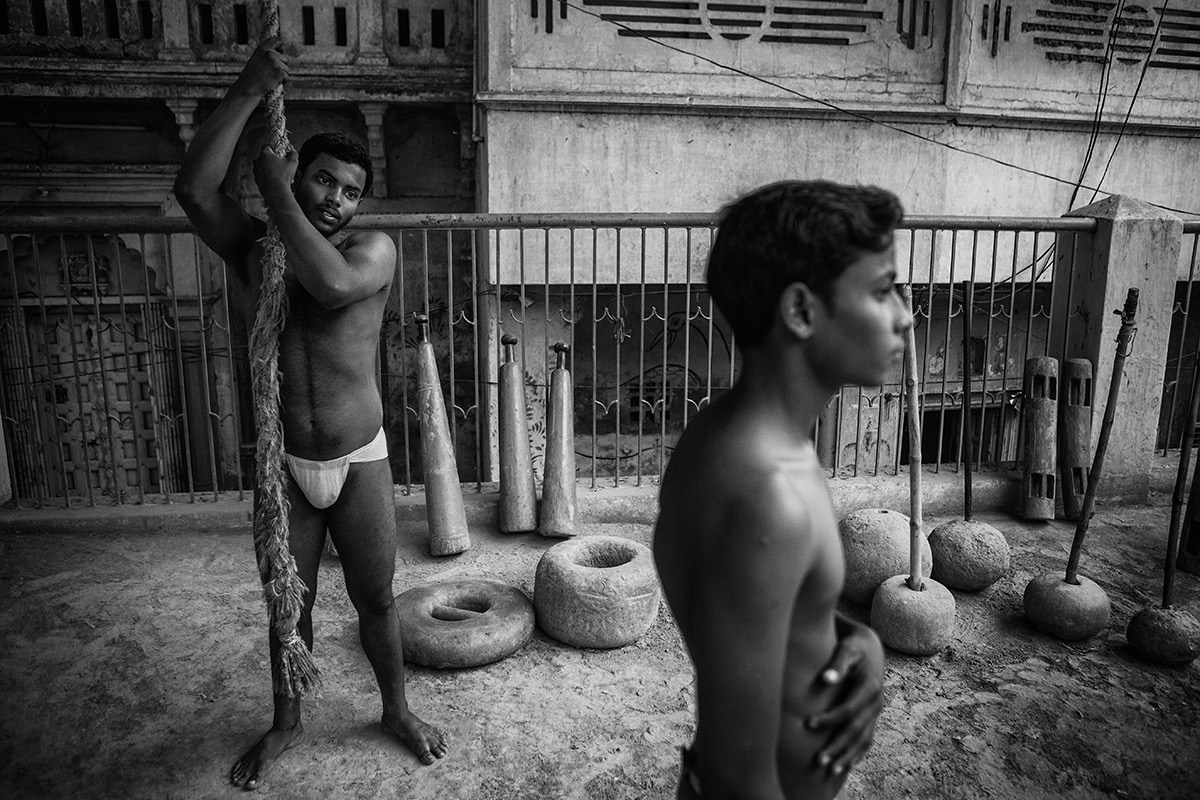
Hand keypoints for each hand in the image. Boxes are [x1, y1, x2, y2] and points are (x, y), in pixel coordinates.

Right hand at [232, 37, 290, 97]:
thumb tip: (279, 55)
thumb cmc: (250, 77)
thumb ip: (266, 56)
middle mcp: (269, 54)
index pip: (276, 41)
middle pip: (285, 58)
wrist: (247, 89)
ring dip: (282, 75)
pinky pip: (287, 77)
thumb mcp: (256, 60)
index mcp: (262, 49)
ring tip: (270, 79)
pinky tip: (273, 83)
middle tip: (270, 73)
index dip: (280, 46)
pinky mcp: (280, 73)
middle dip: (281, 66)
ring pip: (287, 69)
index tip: (281, 50)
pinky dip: (283, 81)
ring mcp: (275, 63)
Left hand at [253, 145, 297, 207]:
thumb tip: (292, 152)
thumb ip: (293, 153)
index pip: (267, 146)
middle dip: (271, 159)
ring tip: (278, 173)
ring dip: (268, 168)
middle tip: (279, 163)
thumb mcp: (293, 162)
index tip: (279, 153)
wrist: (276, 192)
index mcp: (265, 154)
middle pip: (264, 157)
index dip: (274, 149)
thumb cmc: (283, 176)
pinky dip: (267, 177)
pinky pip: (262, 176)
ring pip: (262, 166)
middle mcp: (257, 161)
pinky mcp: (256, 180)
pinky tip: (275, 180)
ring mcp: (256, 171)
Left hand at [806, 622, 883, 776]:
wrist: (870, 647)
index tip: (807, 724)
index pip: (848, 710)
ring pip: (863, 739)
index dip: (829, 719)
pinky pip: (867, 739)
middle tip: (818, 761)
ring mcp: (876, 711)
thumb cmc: (852, 646)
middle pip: (856, 730)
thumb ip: (837, 663)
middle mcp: (876, 702)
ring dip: (847, 756)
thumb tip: (826, 679)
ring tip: (830, 770)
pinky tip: (846, 765)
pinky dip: (857, 753)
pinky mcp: (872, 716)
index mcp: (869, 687)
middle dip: (837, 746)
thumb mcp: (846, 648)